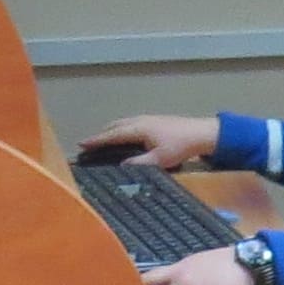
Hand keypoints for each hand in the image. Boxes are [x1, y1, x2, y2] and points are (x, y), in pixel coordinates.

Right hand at [84, 114, 219, 168]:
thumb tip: (122, 166)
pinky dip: (121, 128)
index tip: (82, 144)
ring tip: (102, 139)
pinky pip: (130, 123)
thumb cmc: (181, 147)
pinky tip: (124, 136)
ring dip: (111, 130)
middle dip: (101, 134)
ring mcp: (147, 118)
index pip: (112, 135)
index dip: (97, 140)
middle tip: (89, 144)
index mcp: (138, 128)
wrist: (201, 133)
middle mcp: (140, 120)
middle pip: (115, 126)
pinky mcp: (154, 120)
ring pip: (123, 123)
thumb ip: (139, 163)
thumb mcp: (159, 160)